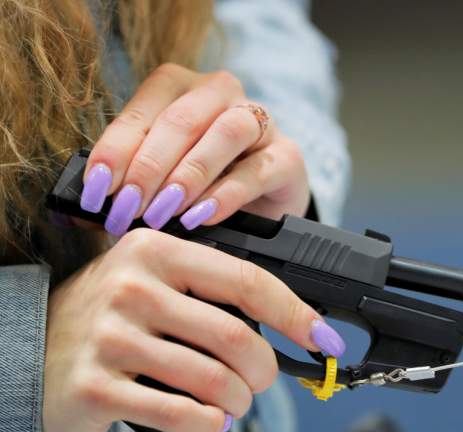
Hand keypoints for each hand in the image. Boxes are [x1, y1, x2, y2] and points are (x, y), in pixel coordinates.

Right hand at [42, 229, 344, 431]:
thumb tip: (293, 324)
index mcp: (157, 251)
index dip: (296, 314)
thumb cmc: (114, 317)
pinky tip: (211, 421)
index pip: (248, 281)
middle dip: (264, 370)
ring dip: (239, 402)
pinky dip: (210, 424)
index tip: (325, 339)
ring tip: (235, 405)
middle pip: (236, 336)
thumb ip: (211, 294)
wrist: (32, 348)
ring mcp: (110, 336)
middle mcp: (132, 286)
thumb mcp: (155, 283)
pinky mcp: (96, 386)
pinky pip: (182, 414)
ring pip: (214, 380)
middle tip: (261, 382)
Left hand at [78, 63, 309, 235]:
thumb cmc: (202, 187)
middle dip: (149, 167)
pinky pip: (258, 168)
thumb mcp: (159, 181)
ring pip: (227, 131)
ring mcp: (259, 122)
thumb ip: (126, 188)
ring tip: (166, 211)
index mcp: (180, 89)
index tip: (96, 192)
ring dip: (190, 174)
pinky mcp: (287, 156)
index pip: (143, 110)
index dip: (115, 151)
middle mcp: (220, 95)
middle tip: (129, 208)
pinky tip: (202, 217)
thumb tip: (82, 211)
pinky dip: (227, 194)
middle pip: (183, 118)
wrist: (262, 205)